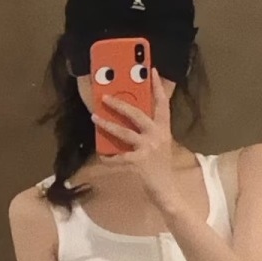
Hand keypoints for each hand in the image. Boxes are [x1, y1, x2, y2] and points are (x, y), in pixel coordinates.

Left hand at [92, 67, 176, 204]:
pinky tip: (101, 156)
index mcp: (163, 129)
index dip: (157, 87)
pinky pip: (118, 157)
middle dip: (120, 104)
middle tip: (105, 97)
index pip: (162, 104)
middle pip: (137, 114)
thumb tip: (130, 121)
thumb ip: (149, 132)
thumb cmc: (160, 167)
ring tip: (95, 118)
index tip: (153, 70)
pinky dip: (108, 158)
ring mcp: (147, 148)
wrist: (166, 190)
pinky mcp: (138, 162)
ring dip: (107, 125)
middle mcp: (157, 135)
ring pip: (124, 132)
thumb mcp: (159, 145)